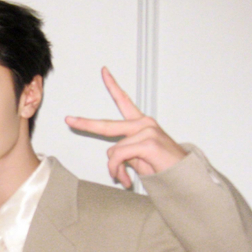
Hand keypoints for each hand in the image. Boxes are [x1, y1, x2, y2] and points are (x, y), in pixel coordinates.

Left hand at [65, 67, 186, 187]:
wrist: (183, 177)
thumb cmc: (163, 167)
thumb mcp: (138, 157)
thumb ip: (123, 151)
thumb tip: (111, 158)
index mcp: (141, 124)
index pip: (124, 100)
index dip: (112, 85)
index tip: (104, 71)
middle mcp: (143, 124)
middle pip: (106, 125)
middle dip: (85, 124)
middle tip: (69, 120)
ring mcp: (146, 131)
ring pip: (112, 151)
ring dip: (114, 168)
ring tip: (124, 178)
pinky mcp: (147, 143)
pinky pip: (119, 157)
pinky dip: (118, 171)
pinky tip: (127, 180)